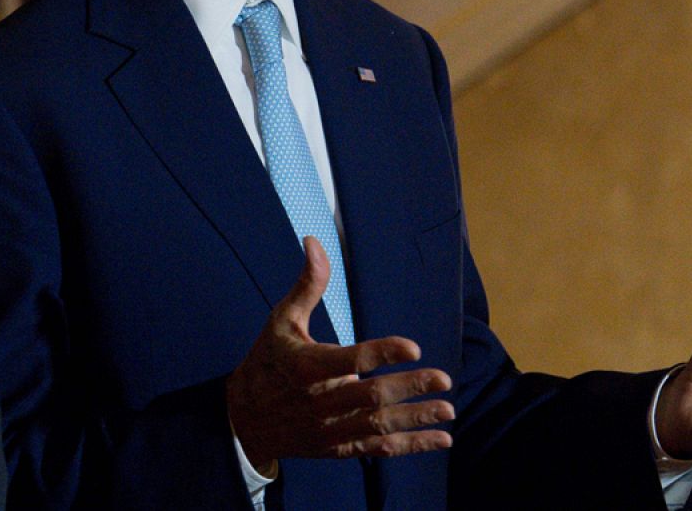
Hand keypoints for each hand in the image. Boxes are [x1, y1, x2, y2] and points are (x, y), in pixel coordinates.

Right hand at [226, 236, 454, 469]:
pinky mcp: (337, 448)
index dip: (383, 353)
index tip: (413, 347)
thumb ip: (307, 284)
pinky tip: (440, 439)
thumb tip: (314, 241)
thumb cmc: (267, 360)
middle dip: (410, 387)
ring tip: (448, 411)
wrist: (243, 419)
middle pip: (371, 395)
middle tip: (444, 379)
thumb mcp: (281, 320)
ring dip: (416, 418)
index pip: (350, 359)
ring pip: (379, 425)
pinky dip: (411, 445)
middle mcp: (319, 401)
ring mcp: (329, 428)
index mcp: (305, 366)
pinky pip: (378, 449)